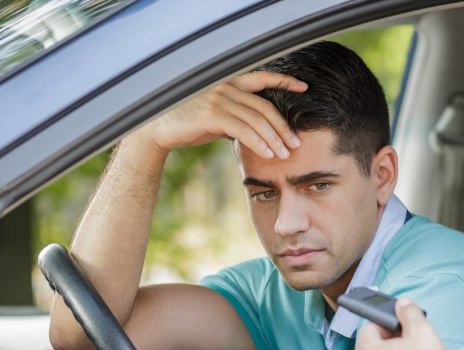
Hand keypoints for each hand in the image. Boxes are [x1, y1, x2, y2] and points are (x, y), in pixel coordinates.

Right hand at [131, 71, 306, 158]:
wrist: (159, 130)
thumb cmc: (189, 124)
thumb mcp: (217, 117)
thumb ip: (237, 118)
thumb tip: (257, 132)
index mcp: (229, 83)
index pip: (262, 79)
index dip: (284, 82)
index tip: (304, 87)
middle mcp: (226, 87)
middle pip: (265, 107)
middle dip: (283, 127)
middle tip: (295, 143)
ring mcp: (219, 99)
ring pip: (257, 120)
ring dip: (274, 139)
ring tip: (284, 154)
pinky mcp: (213, 114)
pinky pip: (243, 130)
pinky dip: (259, 143)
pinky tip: (267, 154)